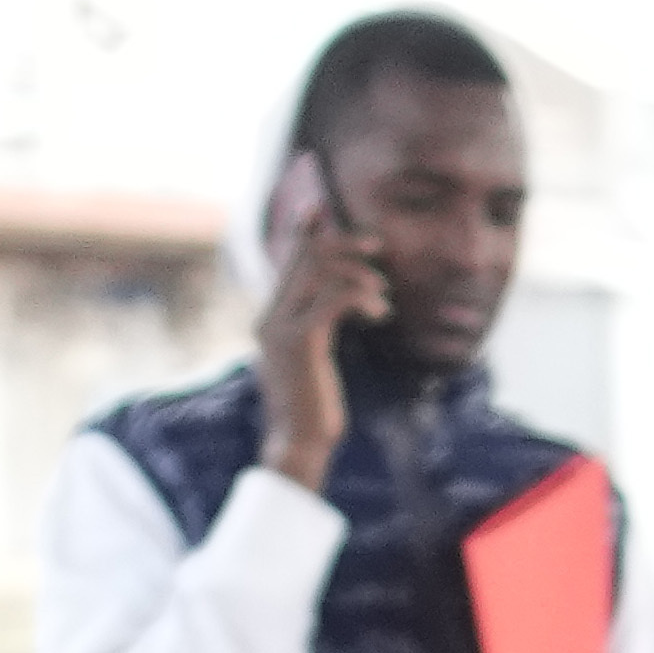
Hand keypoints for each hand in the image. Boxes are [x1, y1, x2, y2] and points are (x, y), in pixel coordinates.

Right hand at [253, 198, 380, 475]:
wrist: (297, 446)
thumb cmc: (312, 410)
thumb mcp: (312, 362)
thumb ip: (315, 328)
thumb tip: (335, 308)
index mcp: (271, 318)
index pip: (288, 261)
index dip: (304, 229)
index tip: (320, 206)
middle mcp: (270, 317)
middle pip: (306, 256)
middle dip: (344, 243)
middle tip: (379, 247)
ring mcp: (282, 328)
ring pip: (321, 271)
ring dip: (360, 274)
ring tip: (382, 297)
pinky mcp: (303, 342)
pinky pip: (335, 298)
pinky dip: (363, 297)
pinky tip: (380, 312)